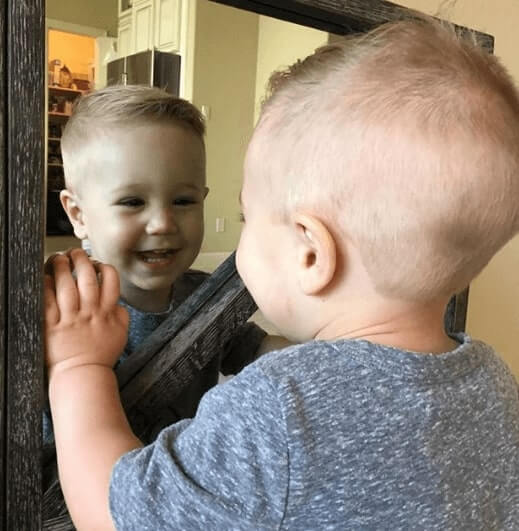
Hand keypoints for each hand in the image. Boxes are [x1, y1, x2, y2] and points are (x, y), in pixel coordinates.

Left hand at [45, 248, 128, 377]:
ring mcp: (70, 320)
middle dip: (81, 260)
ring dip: (62, 267)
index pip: (110, 280)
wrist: (83, 376)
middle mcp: (89, 313)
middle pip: (86, 278)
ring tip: (58, 258)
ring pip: (66, 286)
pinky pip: (47, 302)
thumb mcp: (121, 333)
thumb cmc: (102, 355)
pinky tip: (45, 276)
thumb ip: (122, 314)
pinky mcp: (52, 327)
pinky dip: (46, 287)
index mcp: (107, 312)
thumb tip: (118, 300)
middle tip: (74, 252)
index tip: (96, 264)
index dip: (103, 266)